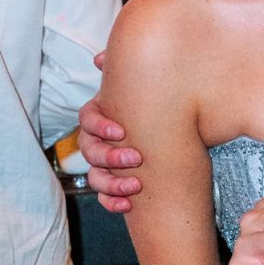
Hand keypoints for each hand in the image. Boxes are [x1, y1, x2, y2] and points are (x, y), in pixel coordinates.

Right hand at [81, 53, 143, 211]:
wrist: (176, 133)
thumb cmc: (155, 104)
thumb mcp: (146, 86)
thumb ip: (125, 70)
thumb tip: (100, 59)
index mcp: (103, 116)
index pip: (88, 119)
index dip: (100, 126)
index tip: (121, 131)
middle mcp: (100, 140)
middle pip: (90, 150)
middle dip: (110, 156)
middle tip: (136, 158)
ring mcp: (106, 165)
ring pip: (95, 176)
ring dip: (112, 183)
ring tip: (136, 185)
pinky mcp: (116, 185)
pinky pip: (105, 198)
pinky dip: (113, 203)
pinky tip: (129, 205)